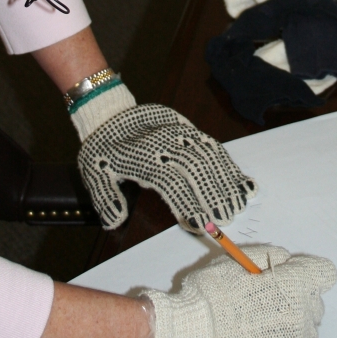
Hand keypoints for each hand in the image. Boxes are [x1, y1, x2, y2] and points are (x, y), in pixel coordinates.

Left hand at [77, 103, 256, 230]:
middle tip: (226, 218)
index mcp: (143, 156)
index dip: (187, 203)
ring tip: (239, 204)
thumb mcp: (94, 171)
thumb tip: (115, 220)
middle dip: (213, 194)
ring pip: (210, 155)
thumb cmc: (104, 147)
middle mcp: (166, 143)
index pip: (171, 182)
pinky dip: (230, 165)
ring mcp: (180, 134)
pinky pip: (214, 146)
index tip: (200, 224)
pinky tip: (242, 183)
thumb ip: (105, 197)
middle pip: (196, 168)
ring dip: (227, 180)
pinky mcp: (189, 129)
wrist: (111, 113)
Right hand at [142, 244, 336, 337]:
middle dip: (295, 301)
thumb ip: (268, 257)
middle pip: (314, 305)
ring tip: (254, 334)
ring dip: (289, 331)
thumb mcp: (235, 261)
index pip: (323, 273)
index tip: (287, 277)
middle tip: (263, 306)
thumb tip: (286, 262)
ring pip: (306, 335)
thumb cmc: (209, 298)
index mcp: (296, 286)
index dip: (304, 273)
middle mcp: (305, 319)